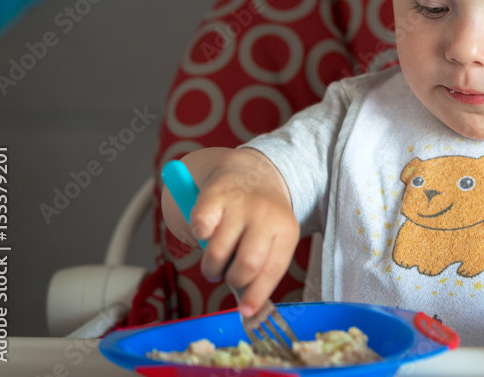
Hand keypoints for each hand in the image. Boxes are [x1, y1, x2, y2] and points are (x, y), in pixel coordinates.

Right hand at [160, 147, 298, 316]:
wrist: (254, 171)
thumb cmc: (263, 217)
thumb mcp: (275, 237)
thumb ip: (263, 268)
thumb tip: (248, 307)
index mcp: (286, 230)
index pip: (272, 270)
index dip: (257, 295)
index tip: (246, 311)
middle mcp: (265, 215)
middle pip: (246, 265)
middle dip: (232, 279)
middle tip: (226, 275)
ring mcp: (240, 204)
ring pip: (218, 252)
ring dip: (211, 266)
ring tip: (214, 261)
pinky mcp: (214, 195)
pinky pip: (199, 228)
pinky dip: (198, 236)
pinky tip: (207, 231)